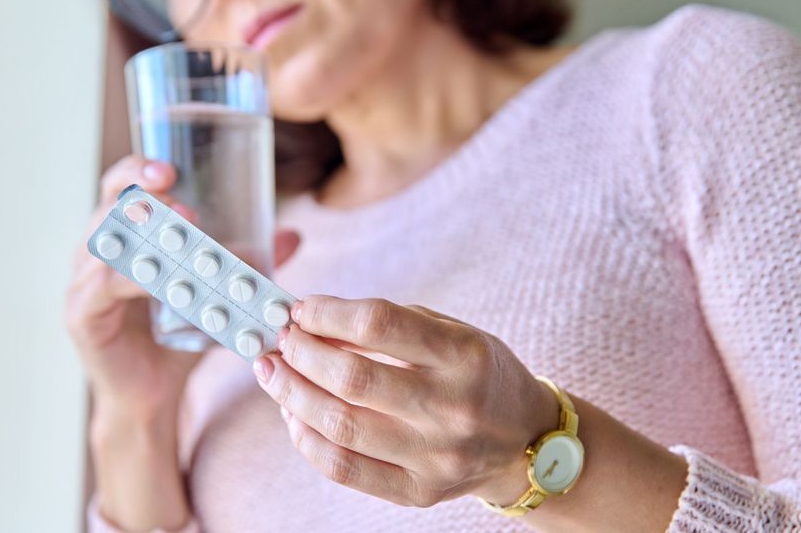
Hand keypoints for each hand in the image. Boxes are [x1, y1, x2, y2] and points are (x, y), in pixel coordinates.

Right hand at [65, 155, 300, 417]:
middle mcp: (96, 254)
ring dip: (145, 234)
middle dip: (144, 196)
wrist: (152, 398)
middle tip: (186, 204)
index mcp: (122, 238)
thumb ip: (243, 262)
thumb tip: (292, 235)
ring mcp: (83, 283)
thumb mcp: (213, 293)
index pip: (119, 190)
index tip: (170, 168)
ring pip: (105, 242)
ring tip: (183, 231)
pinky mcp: (82, 316)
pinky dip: (132, 278)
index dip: (137, 171)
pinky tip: (159, 279)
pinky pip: (103, 287)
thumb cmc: (176, 341)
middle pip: (108, 207)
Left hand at [251, 294, 558, 507]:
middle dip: (301, 353)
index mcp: (464, 355)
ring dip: (292, 395)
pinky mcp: (420, 492)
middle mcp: (453, 407)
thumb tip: (311, 321)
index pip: (378, 324)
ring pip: (340, 426)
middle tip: (279, 340)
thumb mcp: (451, 332)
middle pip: (352, 379)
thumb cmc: (478, 374)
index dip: (327, 313)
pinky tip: (294, 416)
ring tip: (274, 373)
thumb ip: (389, 325)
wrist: (526, 440)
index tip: (300, 309)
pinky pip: (344, 469)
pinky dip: (307, 440)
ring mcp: (437, 456)